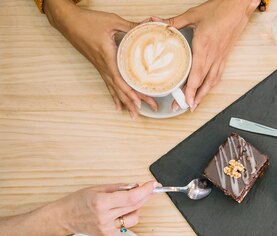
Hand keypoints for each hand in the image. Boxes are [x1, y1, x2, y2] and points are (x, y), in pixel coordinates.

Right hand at [44, 0, 157, 117]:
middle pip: (120, 89)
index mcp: (108, 57)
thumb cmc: (87, 20)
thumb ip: (131, 26)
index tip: (141, 102)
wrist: (67, 20)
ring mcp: (100, 67)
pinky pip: (108, 84)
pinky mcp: (98, 66)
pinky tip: (118, 106)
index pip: (121, 80)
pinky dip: (114, 96)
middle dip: (135, 101)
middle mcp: (103, 66)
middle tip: (150, 109)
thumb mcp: (112, 20)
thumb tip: (148, 25)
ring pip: (114, 89)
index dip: (131, 93)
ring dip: (125, 102)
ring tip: (134, 115)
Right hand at [56, 181, 158, 235]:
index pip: (131, 197)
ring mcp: (107, 228)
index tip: (153, 185)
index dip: (145, 190)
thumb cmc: (77, 201)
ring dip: (136, 208)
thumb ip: (118, 188)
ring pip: (133, 217)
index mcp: (101, 202)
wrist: (63, 218)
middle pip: (135, 206)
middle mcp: (105, 217)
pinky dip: (125, 216)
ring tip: (126, 202)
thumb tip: (136, 186)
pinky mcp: (108, 235)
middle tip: (151, 189)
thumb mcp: (97, 188)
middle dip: (146, 196)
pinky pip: (125, 225)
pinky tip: (117, 212)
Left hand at [162, 0, 259, 111]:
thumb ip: (174, 22)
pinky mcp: (225, 55)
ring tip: (196, 104)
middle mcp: (213, 55)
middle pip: (203, 82)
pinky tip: (207, 89)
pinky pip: (218, 74)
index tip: (185, 101)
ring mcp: (221, 56)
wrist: (238, 7)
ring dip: (204, 94)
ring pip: (212, 81)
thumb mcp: (193, 15)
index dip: (191, 90)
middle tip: (185, 108)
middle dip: (194, 98)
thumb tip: (156, 23)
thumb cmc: (219, 9)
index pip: (196, 74)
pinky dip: (212, 84)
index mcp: (204, 47)